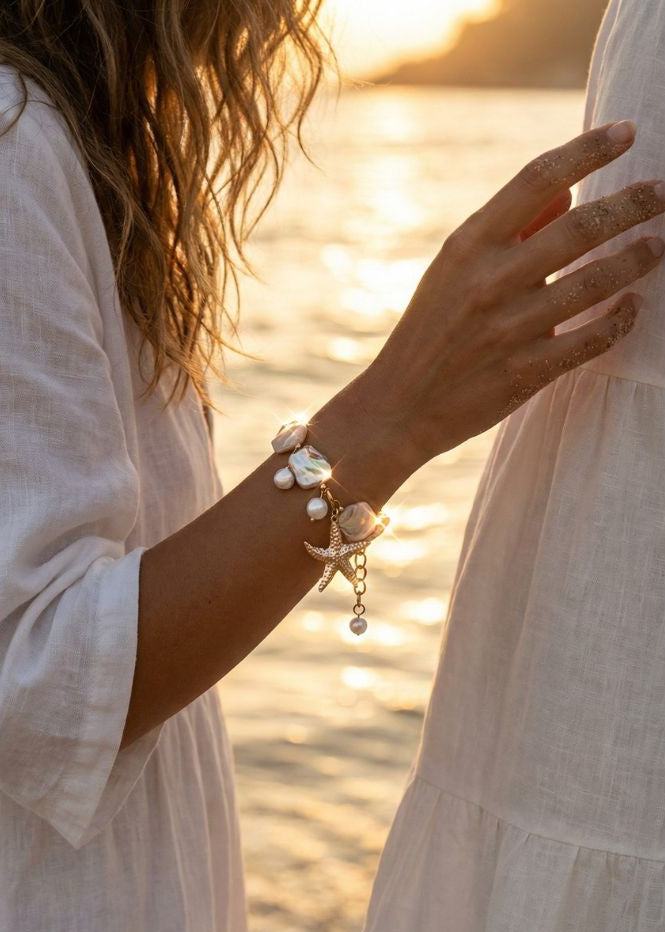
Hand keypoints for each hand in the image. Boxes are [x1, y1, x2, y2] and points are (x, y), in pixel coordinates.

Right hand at [357, 120, 664, 468]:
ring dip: (637, 259)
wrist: (398, 406)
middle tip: (662, 192)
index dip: (589, 150)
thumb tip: (568, 191)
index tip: (627, 131)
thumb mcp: (453, 270)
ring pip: (596, 282)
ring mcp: (509, 328)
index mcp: (469, 245)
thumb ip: (510, 230)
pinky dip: (621, 319)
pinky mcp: (526, 372)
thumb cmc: (429, 331)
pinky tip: (633, 306)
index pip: (538, 178)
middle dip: (633, 204)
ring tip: (658, 244)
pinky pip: (592, 339)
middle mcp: (490, 280)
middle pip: (581, 226)